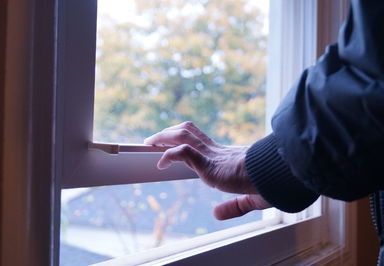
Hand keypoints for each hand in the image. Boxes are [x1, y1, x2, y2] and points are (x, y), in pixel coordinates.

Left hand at [144, 121, 270, 219]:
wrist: (278, 176)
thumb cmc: (271, 184)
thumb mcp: (250, 199)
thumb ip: (234, 207)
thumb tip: (216, 214)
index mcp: (224, 157)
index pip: (198, 139)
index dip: (182, 138)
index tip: (170, 143)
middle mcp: (216, 152)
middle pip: (188, 131)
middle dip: (168, 132)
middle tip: (153, 138)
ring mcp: (212, 156)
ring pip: (183, 136)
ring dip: (163, 136)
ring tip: (150, 142)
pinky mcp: (210, 164)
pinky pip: (184, 152)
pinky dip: (169, 155)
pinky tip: (160, 163)